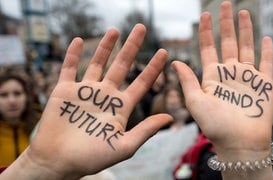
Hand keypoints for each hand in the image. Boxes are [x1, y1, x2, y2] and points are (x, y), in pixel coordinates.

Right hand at [2, 24, 171, 178]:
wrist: (58, 162)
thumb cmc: (91, 158)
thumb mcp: (124, 146)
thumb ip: (146, 130)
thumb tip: (170, 118)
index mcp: (120, 107)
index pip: (141, 83)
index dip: (153, 68)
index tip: (164, 52)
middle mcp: (105, 96)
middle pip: (122, 66)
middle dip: (132, 47)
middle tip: (142, 28)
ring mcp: (85, 91)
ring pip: (98, 63)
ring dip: (106, 46)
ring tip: (116, 30)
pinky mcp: (64, 91)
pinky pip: (69, 68)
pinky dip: (73, 54)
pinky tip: (80, 40)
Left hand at [172, 1, 272, 160]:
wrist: (238, 143)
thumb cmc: (215, 126)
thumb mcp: (196, 102)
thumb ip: (187, 81)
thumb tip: (174, 61)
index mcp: (212, 77)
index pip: (208, 48)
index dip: (206, 31)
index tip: (204, 15)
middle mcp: (229, 73)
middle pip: (227, 43)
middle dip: (226, 24)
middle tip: (225, 5)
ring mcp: (247, 77)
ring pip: (246, 48)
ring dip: (245, 31)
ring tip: (243, 13)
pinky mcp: (264, 84)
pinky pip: (266, 64)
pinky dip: (267, 51)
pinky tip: (265, 38)